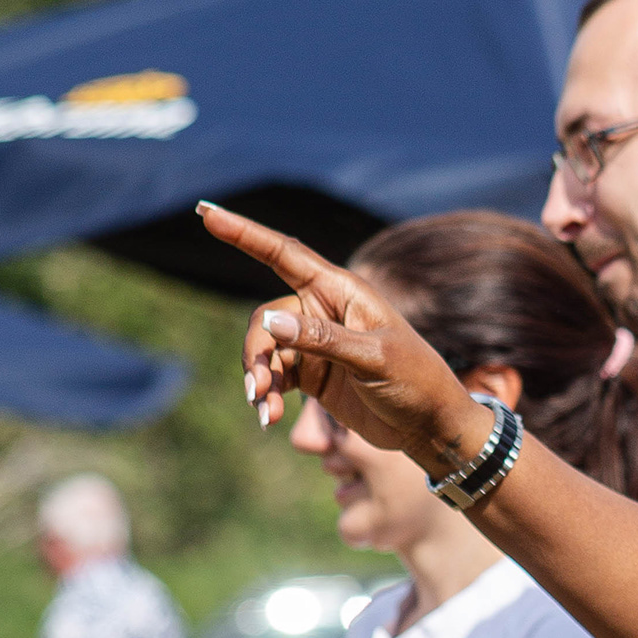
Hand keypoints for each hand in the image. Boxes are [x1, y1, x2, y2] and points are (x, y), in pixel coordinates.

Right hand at [196, 204, 484, 462]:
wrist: (431, 426)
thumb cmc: (415, 382)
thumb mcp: (373, 359)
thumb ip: (322, 340)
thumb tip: (269, 325)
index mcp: (341, 291)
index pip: (283, 254)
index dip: (244, 233)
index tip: (206, 212)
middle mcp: (324, 310)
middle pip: (265, 318)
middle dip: (256, 352)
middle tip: (258, 389)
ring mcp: (316, 343)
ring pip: (265, 350)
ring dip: (258, 378)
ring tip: (265, 411)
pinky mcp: (312, 373)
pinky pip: (274, 377)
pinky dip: (267, 396)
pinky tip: (269, 419)